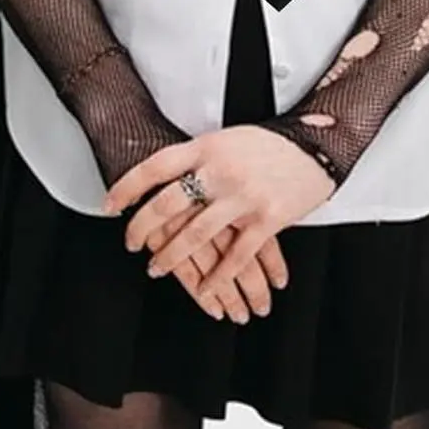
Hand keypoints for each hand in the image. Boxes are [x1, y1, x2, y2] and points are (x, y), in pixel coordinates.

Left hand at [107, 125, 333, 309]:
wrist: (317, 144)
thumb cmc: (271, 143)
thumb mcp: (227, 139)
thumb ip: (199, 158)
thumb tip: (167, 175)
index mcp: (207, 148)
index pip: (155, 167)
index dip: (128, 188)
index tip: (110, 205)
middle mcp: (220, 171)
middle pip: (168, 205)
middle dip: (142, 229)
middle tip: (131, 243)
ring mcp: (243, 196)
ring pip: (196, 235)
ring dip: (171, 257)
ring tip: (156, 269)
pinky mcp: (267, 218)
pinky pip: (237, 255)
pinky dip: (218, 276)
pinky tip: (206, 288)